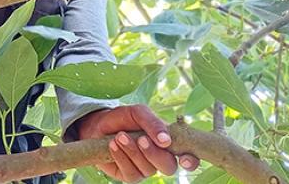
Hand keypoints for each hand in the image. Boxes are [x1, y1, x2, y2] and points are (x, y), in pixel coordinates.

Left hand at [75, 105, 199, 182]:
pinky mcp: (129, 175)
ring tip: (120, 136)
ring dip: (133, 151)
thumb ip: (153, 123)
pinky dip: (121, 158)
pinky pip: (131, 174)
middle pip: (169, 167)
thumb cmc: (123, 118)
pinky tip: (113, 145)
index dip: (190, 161)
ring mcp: (145, 168)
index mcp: (168, 142)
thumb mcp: (138, 112)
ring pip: (148, 170)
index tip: (183, 159)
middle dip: (155, 154)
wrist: (98, 124)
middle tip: (141, 139)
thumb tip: (166, 140)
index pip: (188, 157)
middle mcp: (160, 158)